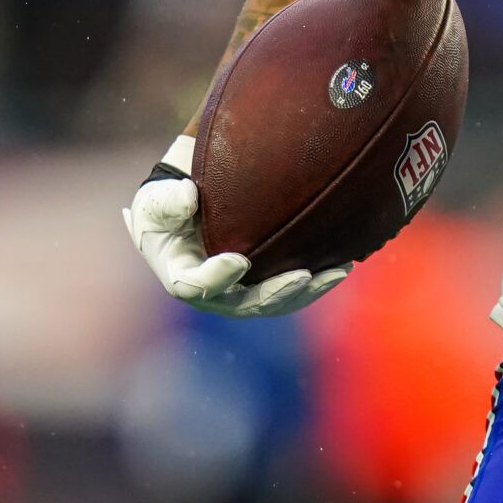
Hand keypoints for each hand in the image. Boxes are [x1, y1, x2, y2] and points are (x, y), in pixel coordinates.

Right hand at [123, 136, 349, 317]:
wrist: (193, 204)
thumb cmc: (172, 202)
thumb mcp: (159, 198)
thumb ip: (167, 200)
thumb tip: (188, 197)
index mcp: (180, 276)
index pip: (193, 287)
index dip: (216, 278)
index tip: (240, 260)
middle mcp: (212, 293)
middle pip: (243, 305)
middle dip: (274, 294)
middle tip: (303, 276)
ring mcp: (239, 293)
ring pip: (274, 303)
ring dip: (306, 291)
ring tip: (337, 272)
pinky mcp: (263, 284)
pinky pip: (290, 291)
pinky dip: (316, 281)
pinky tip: (343, 264)